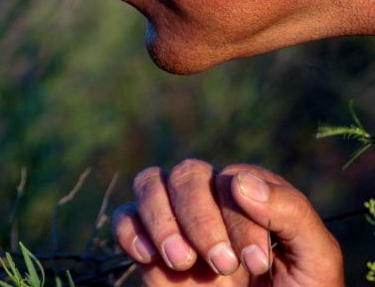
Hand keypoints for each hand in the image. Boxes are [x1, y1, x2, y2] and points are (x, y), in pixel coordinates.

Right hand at [111, 161, 342, 285]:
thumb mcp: (314, 261)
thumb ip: (291, 213)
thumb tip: (239, 181)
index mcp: (254, 196)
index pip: (233, 181)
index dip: (241, 219)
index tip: (256, 263)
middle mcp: (211, 200)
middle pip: (187, 174)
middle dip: (199, 218)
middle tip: (221, 265)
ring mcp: (176, 222)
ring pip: (149, 183)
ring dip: (162, 220)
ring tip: (182, 262)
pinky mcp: (148, 248)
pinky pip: (125, 219)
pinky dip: (130, 231)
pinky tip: (148, 257)